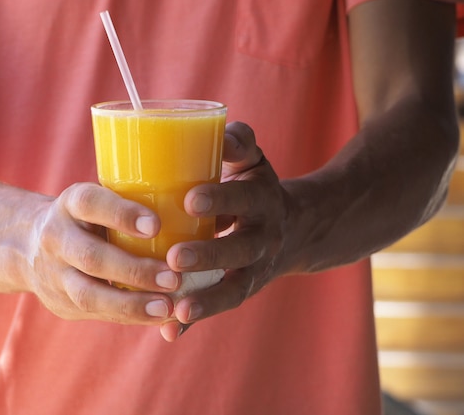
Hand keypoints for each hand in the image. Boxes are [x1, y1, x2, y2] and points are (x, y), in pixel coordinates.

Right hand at [28, 182, 180, 323]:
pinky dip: (131, 317)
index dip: (121, 214)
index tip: (156, 225)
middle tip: (174, 278)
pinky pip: (97, 314)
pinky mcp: (61, 303)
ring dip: (131, 304)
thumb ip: (130, 205)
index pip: (90, 203)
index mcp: (70, 204)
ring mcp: (54, 274)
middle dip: (134, 270)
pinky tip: (159, 317)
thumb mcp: (97, 200)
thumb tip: (196, 209)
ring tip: (168, 308)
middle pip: (91, 256)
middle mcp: (56, 237)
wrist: (27, 246)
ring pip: (89, 294)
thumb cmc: (87, 218)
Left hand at [160, 122, 287, 340]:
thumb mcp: (254, 160)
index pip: (245, 199)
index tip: (190, 201)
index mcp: (263, 201)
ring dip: (206, 300)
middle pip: (241, 250)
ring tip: (177, 310)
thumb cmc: (257, 186)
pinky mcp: (242, 289)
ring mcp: (255, 269)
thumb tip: (217, 134)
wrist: (297, 228)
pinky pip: (219, 306)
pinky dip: (196, 322)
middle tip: (175, 259)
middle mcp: (263, 238)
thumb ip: (238, 142)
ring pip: (234, 288)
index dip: (222, 200)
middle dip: (210, 255)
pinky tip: (169, 333)